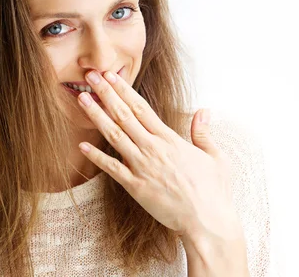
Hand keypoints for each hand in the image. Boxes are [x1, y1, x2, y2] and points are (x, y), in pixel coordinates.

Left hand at [76, 70, 239, 239]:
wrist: (207, 222)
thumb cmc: (214, 192)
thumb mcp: (215, 157)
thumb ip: (203, 133)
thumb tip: (203, 111)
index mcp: (170, 139)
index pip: (142, 108)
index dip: (124, 90)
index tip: (111, 76)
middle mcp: (153, 149)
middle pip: (124, 115)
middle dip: (106, 94)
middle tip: (91, 76)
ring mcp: (142, 167)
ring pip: (114, 135)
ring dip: (96, 116)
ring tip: (82, 98)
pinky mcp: (135, 187)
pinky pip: (112, 169)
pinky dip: (96, 157)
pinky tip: (82, 145)